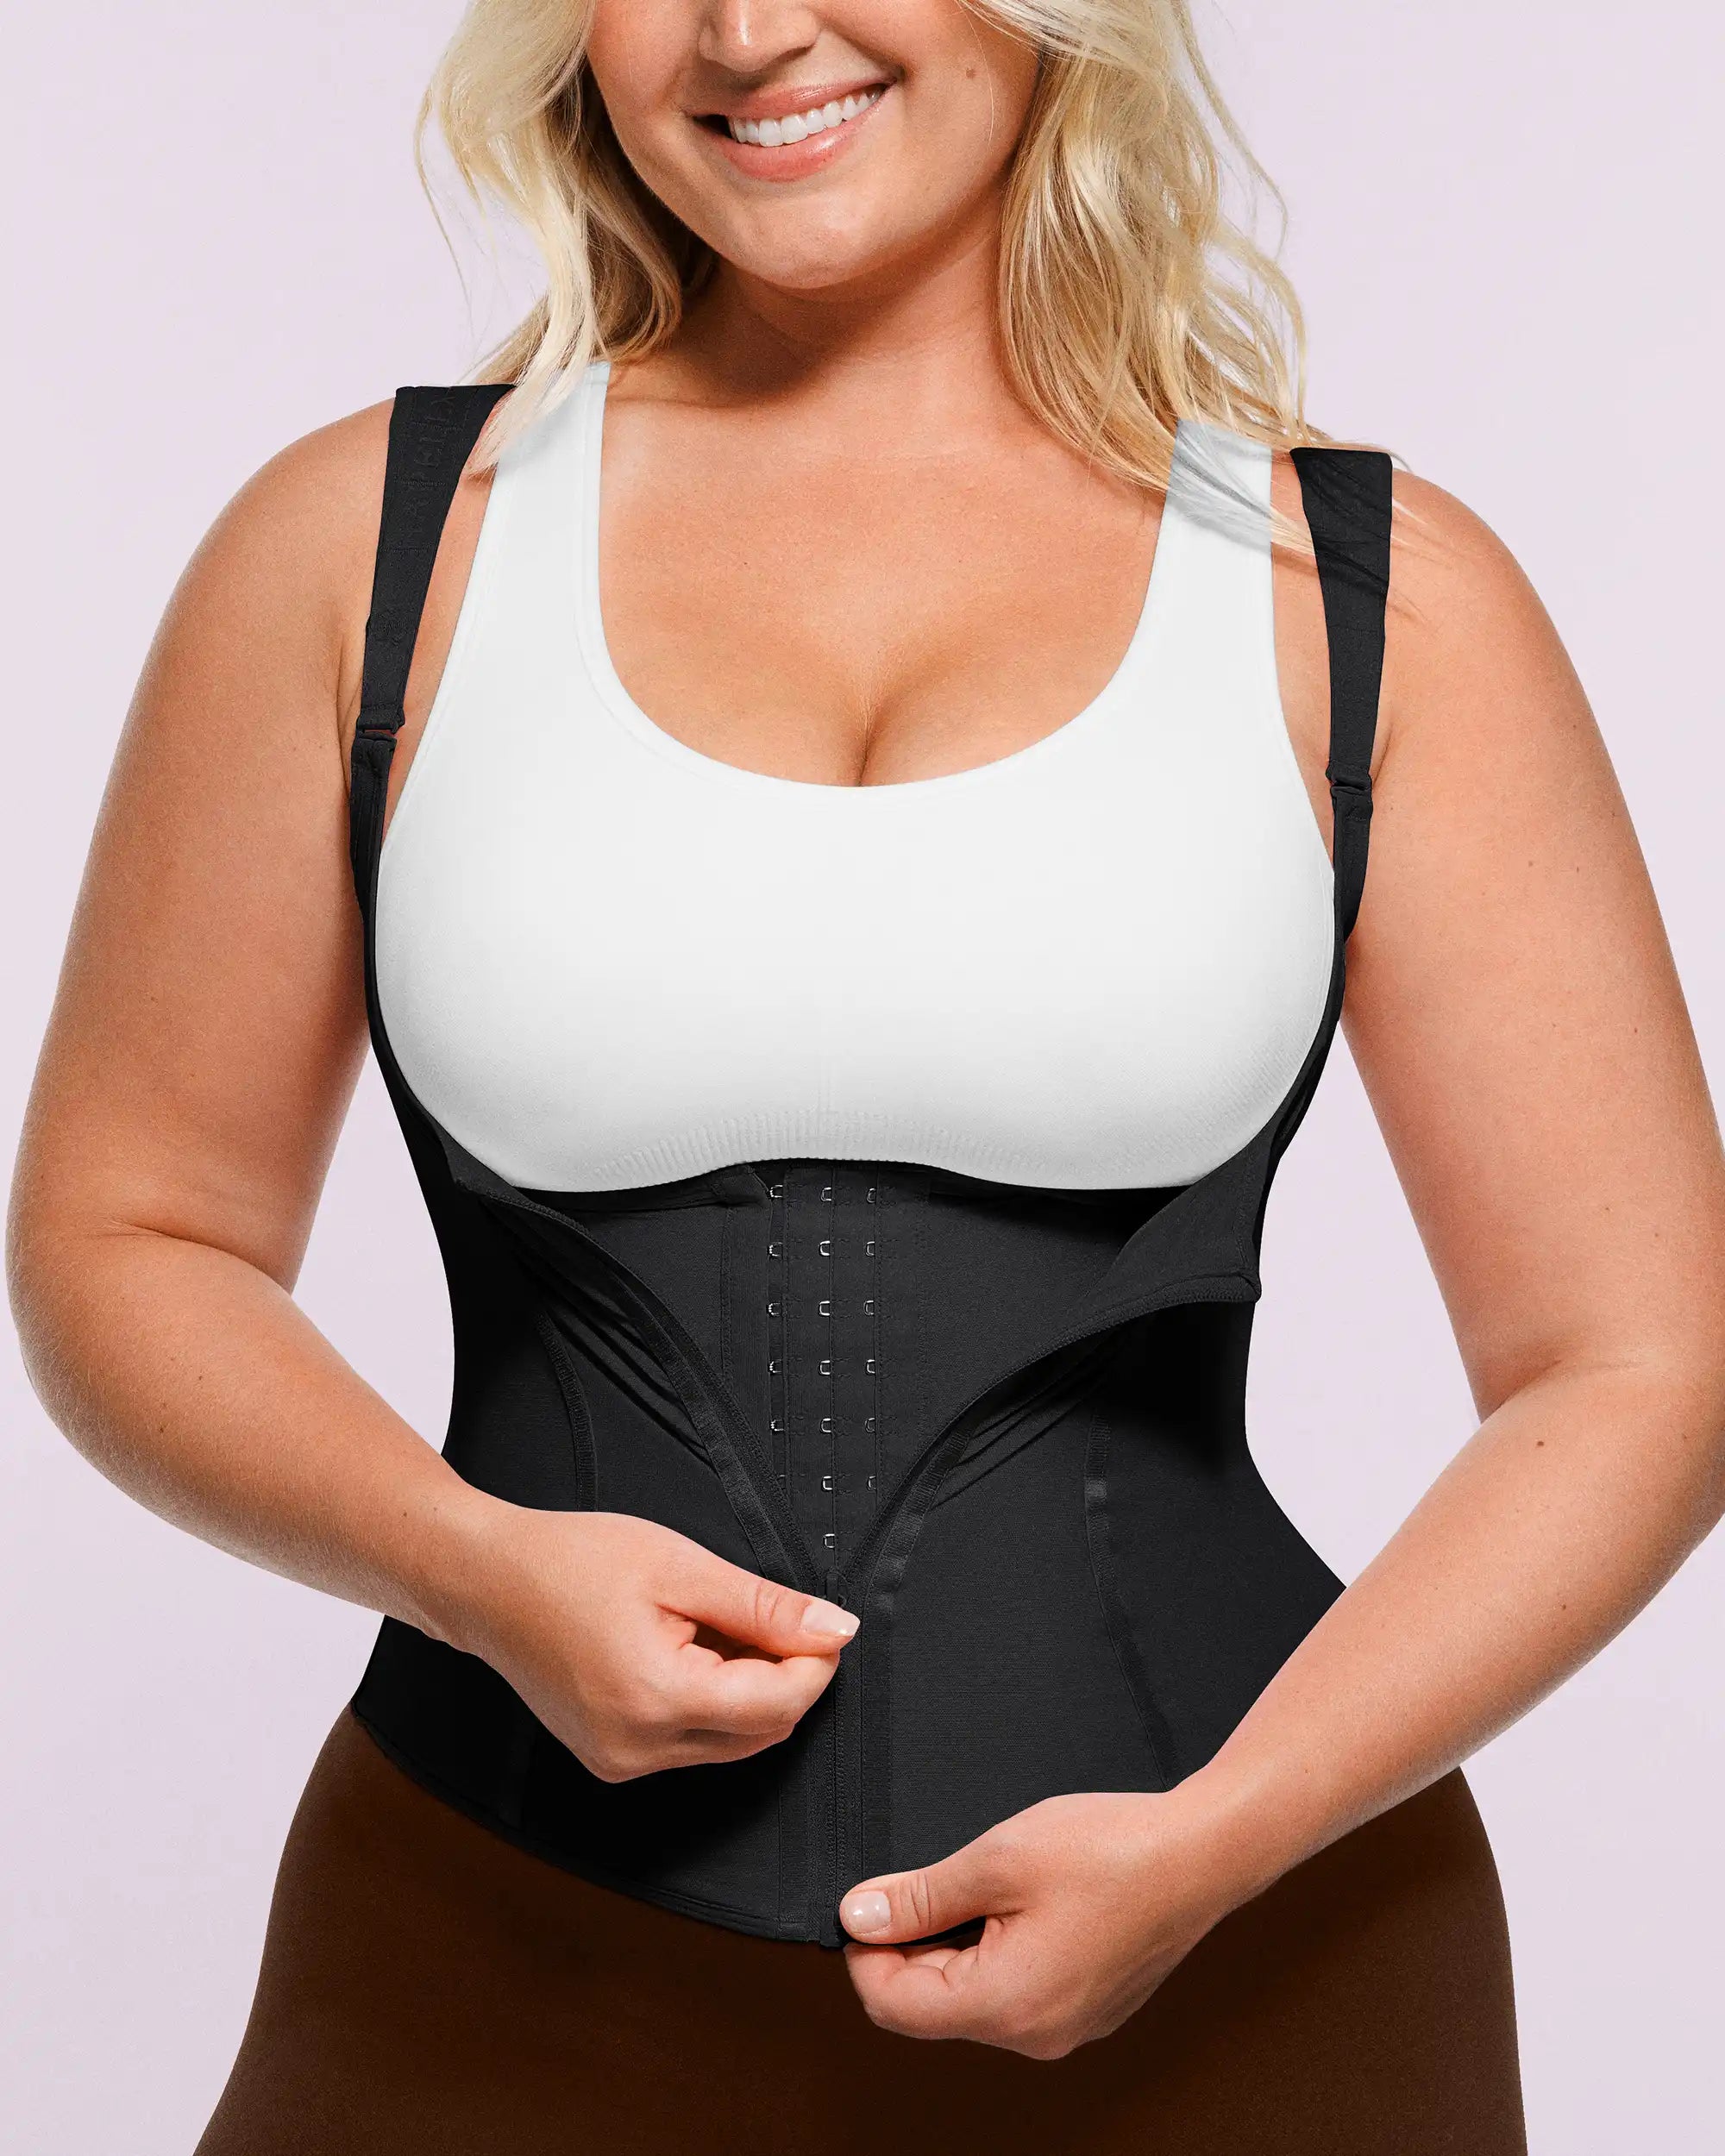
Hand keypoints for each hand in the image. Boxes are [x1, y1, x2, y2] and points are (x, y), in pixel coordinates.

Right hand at [437, 1502, 857, 1780]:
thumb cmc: (572, 1561)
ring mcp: (620, 1762)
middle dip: (784, 1677)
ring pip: (730, 1743)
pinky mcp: (610, 1760)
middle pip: (761, 1733)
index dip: (815, 1663)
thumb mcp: (681, 1567)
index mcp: (657, 1701)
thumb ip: (765, 1606)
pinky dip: (709, 1702)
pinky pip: (690, 1743)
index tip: (822, 1623)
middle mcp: (638, 1749)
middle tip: (770, 1615)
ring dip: (747, 1691)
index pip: (778, 1706)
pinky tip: (685, 1650)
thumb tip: (837, 1630)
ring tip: (713, 1625)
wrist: (487, 1582)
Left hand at [838, 1789, 1239, 2058]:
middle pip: (931, 2005)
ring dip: (957, 1943)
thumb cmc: (1110, 1851)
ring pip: (973, 1997)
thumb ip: (921, 1895)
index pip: (893, 2005)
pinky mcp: (1087, 2010)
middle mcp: (1035, 2037)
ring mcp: (1066, 2028)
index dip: (866, 1949)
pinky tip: (1022, 1902)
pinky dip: (997, 1950)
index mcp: (1007, 2007)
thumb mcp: (997, 1859)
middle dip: (914, 1942)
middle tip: (934, 1877)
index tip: (870, 1899)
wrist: (1202, 1853)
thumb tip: (858, 1916)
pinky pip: (1016, 1992)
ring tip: (989, 1883)